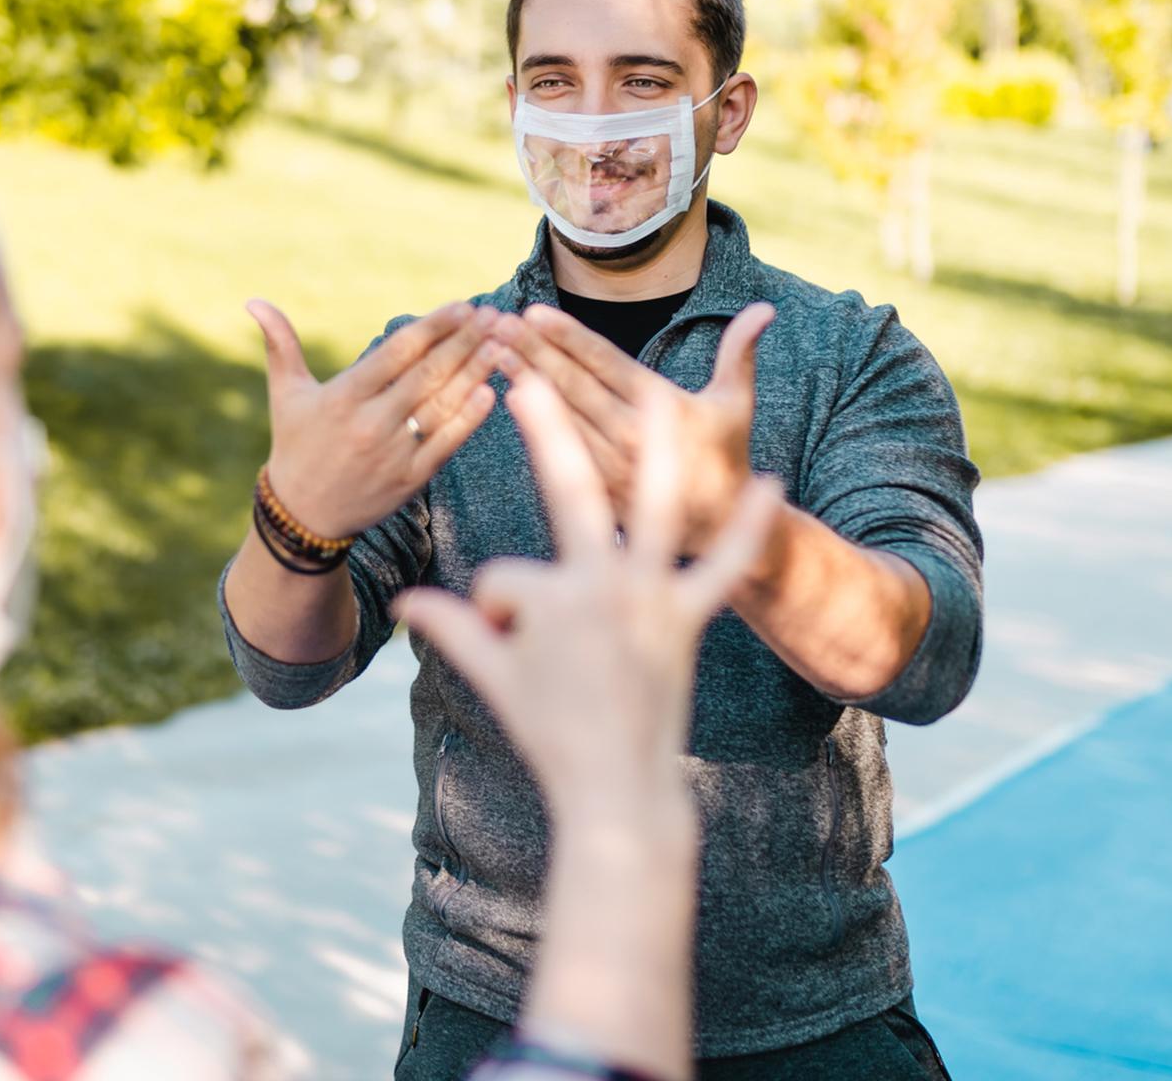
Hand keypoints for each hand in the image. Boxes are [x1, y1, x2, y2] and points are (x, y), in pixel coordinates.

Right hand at [248, 299, 509, 539]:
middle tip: (495, 315)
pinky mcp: (409, 481)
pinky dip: (470, 418)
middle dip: (464, 342)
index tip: (462, 305)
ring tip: (502, 345)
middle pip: (427, 374)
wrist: (302, 516)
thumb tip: (253, 301)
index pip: (397, 352)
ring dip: (475, 373)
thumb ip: (279, 344)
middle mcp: (369, 424)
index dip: (433, 326)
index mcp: (342, 397)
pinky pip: (446, 444)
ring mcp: (392, 454)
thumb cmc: (295, 445)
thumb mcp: (285, 394)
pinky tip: (491, 392)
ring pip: (443, 406)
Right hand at [396, 375, 781, 810]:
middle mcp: (602, 586)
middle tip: (529, 381)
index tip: (509, 656)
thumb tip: (403, 603)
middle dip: (545, 431)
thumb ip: (450, 629)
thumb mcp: (493, 677)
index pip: (506, 577)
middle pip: (568, 492)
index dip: (496, 616)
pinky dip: (747, 531)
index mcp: (549, 599)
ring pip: (654, 509)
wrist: (618, 790)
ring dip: (661, 451)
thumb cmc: (549, 735)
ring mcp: (650, 599)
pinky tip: (768, 484)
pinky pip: (723, 569)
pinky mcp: (688, 619)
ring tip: (663, 395)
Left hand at [497, 301, 774, 554]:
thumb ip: (740, 353)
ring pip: (557, 415)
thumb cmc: (726, 455)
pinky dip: (529, 422)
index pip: (604, 364)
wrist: (718, 530)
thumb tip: (764, 308)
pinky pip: (556, 449)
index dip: (567, 337)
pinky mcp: (595, 488)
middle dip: (531, 350)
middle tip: (496, 321)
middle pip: (571, 385)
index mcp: (660, 407)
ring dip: (521, 380)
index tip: (533, 312)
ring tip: (491, 349)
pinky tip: (504, 393)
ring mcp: (608, 465)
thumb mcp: (736, 404)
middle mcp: (630, 435)